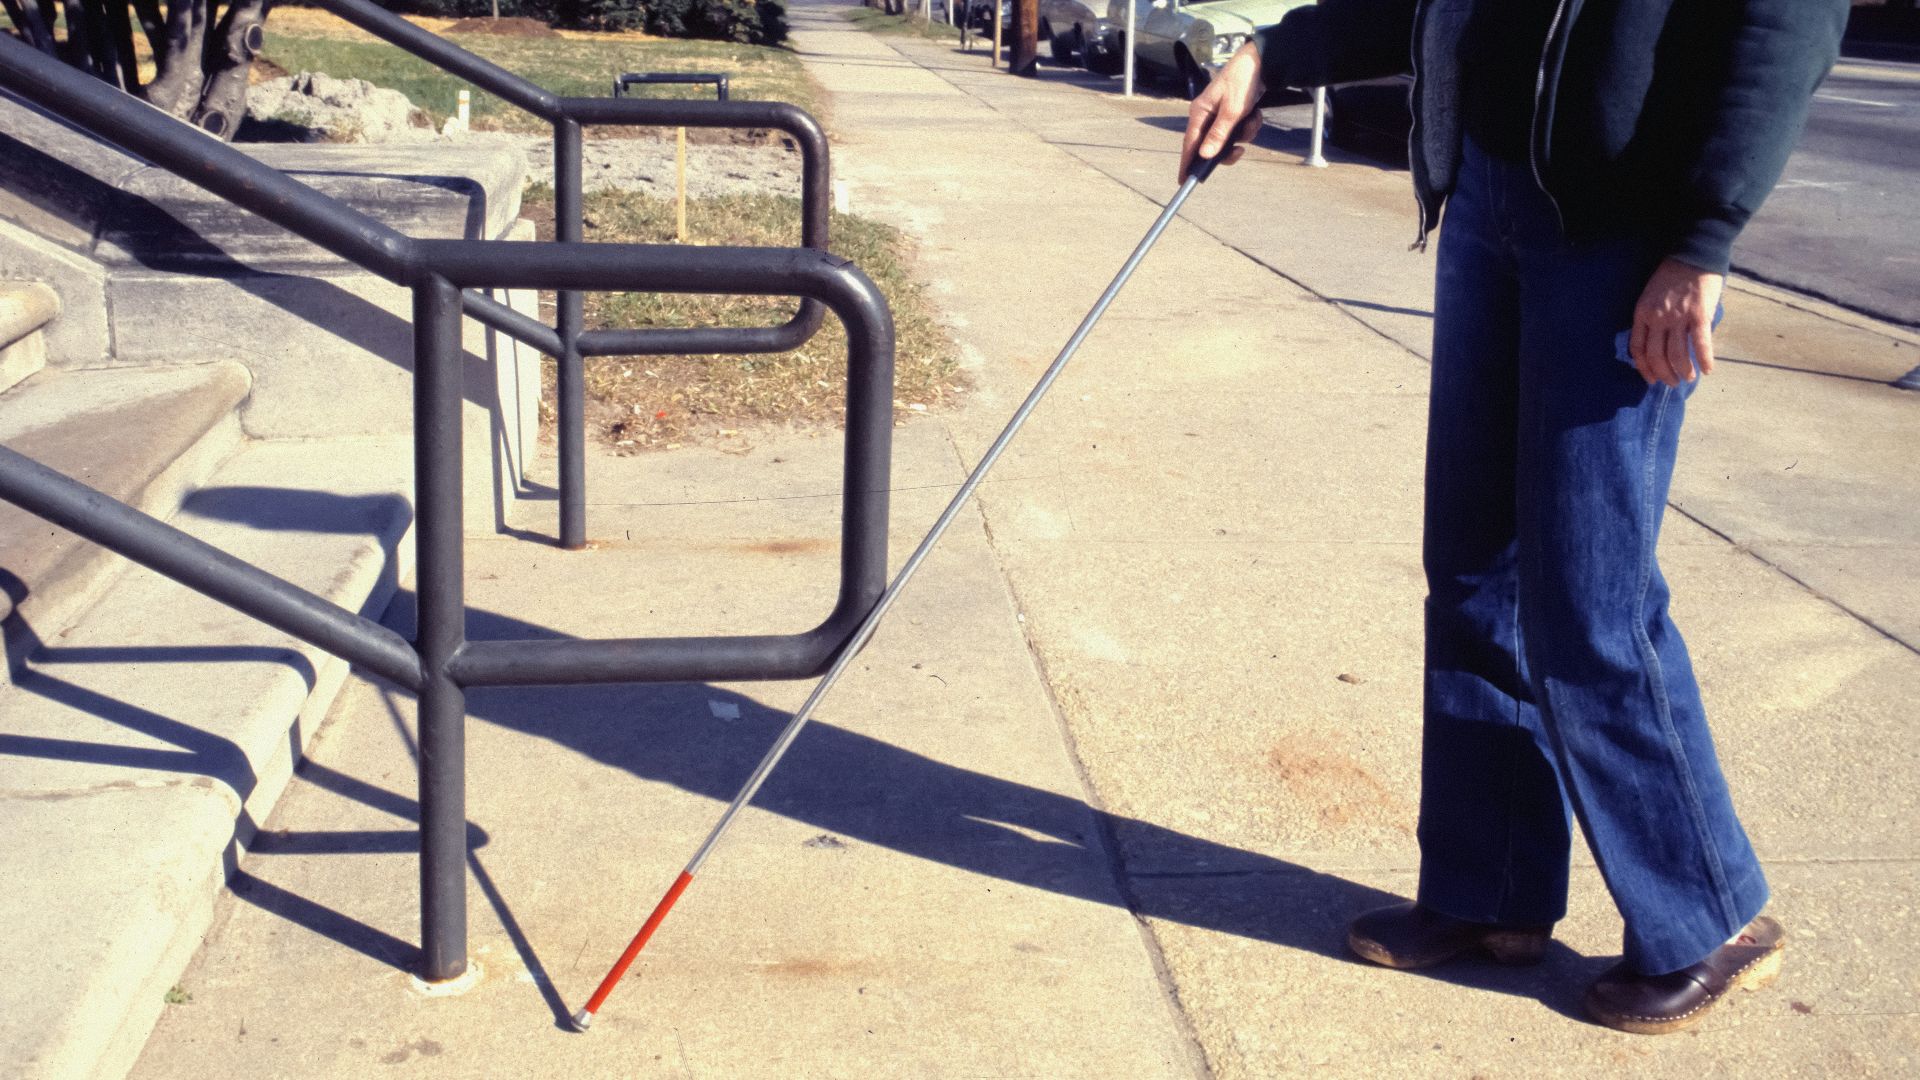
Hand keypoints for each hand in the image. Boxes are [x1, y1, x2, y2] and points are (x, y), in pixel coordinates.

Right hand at [1178, 42, 1265, 181]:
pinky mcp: (1233, 113)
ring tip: (1251, 119)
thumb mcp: (1233, 110)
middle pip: (1211, 144)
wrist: (1261, 61)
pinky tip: (1254, 114)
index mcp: (1200, 111)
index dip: (1187, 162)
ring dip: (1244, 133)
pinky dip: (1249, 126)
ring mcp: (1220, 114)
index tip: (1184, 180)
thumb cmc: (1242, 80)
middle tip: (1240, 149)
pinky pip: (1239, 130)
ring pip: (1229, 138)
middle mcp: (1207, 114)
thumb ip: (1219, 134)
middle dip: (1229, 147)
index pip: (1190, 143)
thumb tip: (1205, 155)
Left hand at [1629, 258, 1724, 386]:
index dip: (1644, 368)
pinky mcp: (1699, 315)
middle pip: (1656, 356)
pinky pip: (1701, 344)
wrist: (1694, 253)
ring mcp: (1678, 317)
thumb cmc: (1672, 274)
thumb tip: (1659, 340)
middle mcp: (1657, 318)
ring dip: (1683, 371)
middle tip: (1672, 383)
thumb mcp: (1651, 295)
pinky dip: (1704, 360)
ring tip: (1689, 378)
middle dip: (1664, 374)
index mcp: (1642, 313)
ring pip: (1677, 355)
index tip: (1651, 379)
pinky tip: (1708, 370)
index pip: (1637, 349)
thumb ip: (1652, 316)